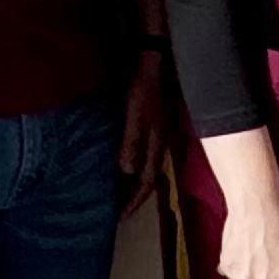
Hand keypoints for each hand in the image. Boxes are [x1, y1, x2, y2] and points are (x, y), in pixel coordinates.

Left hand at [118, 58, 168, 213]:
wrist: (155, 60)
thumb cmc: (142, 88)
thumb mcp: (134, 116)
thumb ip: (132, 143)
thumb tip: (127, 172)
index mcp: (157, 145)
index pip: (147, 182)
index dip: (134, 201)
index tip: (120, 218)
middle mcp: (160, 143)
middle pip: (149, 178)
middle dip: (134, 196)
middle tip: (118, 210)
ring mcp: (158, 133)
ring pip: (147, 166)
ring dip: (134, 182)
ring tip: (119, 192)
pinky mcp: (153, 124)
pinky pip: (144, 153)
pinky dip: (133, 164)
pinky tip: (123, 163)